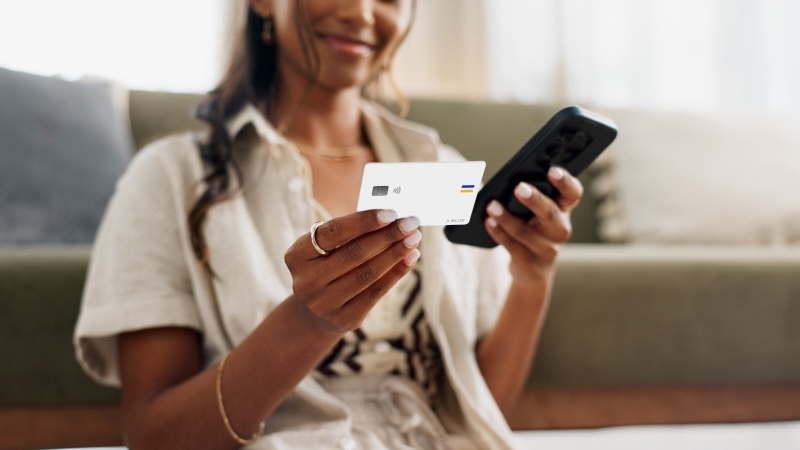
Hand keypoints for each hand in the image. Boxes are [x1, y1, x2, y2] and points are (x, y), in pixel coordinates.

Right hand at [283, 210, 420, 335]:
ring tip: (414, 239)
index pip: (334, 232)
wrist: (315, 313)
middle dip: (387, 235)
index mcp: (297, 256)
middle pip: (354, 253)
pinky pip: (377, 292)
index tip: (391, 213)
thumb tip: (390, 219)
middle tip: (410, 223)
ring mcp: (324, 304)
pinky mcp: (344, 319)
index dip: (364, 221)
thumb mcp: (326, 249)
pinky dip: (397, 273)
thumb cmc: (326, 267)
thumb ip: (350, 234)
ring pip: (368, 274)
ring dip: (396, 253)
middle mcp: (306, 281)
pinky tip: (410, 258)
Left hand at [483, 166, 582, 287]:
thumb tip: (505, 182)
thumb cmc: (534, 230)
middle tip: (519, 188)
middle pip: (550, 212)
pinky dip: (498, 232)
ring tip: (491, 205)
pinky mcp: (530, 261)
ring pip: (525, 231)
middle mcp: (560, 228)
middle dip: (534, 200)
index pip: (572, 193)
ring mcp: (547, 248)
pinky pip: (512, 245)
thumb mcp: (539, 213)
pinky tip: (488, 221)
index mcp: (564, 209)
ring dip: (506, 217)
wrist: (534, 269)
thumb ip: (531, 197)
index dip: (565, 182)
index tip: (552, 170)